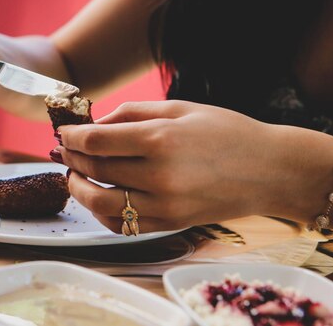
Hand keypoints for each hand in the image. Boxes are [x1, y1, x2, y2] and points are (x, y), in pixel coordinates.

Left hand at [55, 101, 284, 232]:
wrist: (268, 170)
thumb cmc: (226, 131)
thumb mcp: (179, 108)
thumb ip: (133, 113)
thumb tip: (94, 124)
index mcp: (160, 139)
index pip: (95, 140)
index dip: (72, 136)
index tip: (64, 132)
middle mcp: (159, 175)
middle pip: (95, 168)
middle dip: (72, 157)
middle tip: (65, 149)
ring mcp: (165, 205)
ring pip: (101, 202)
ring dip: (78, 188)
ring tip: (75, 175)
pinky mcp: (171, 223)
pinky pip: (123, 225)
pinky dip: (101, 212)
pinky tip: (98, 198)